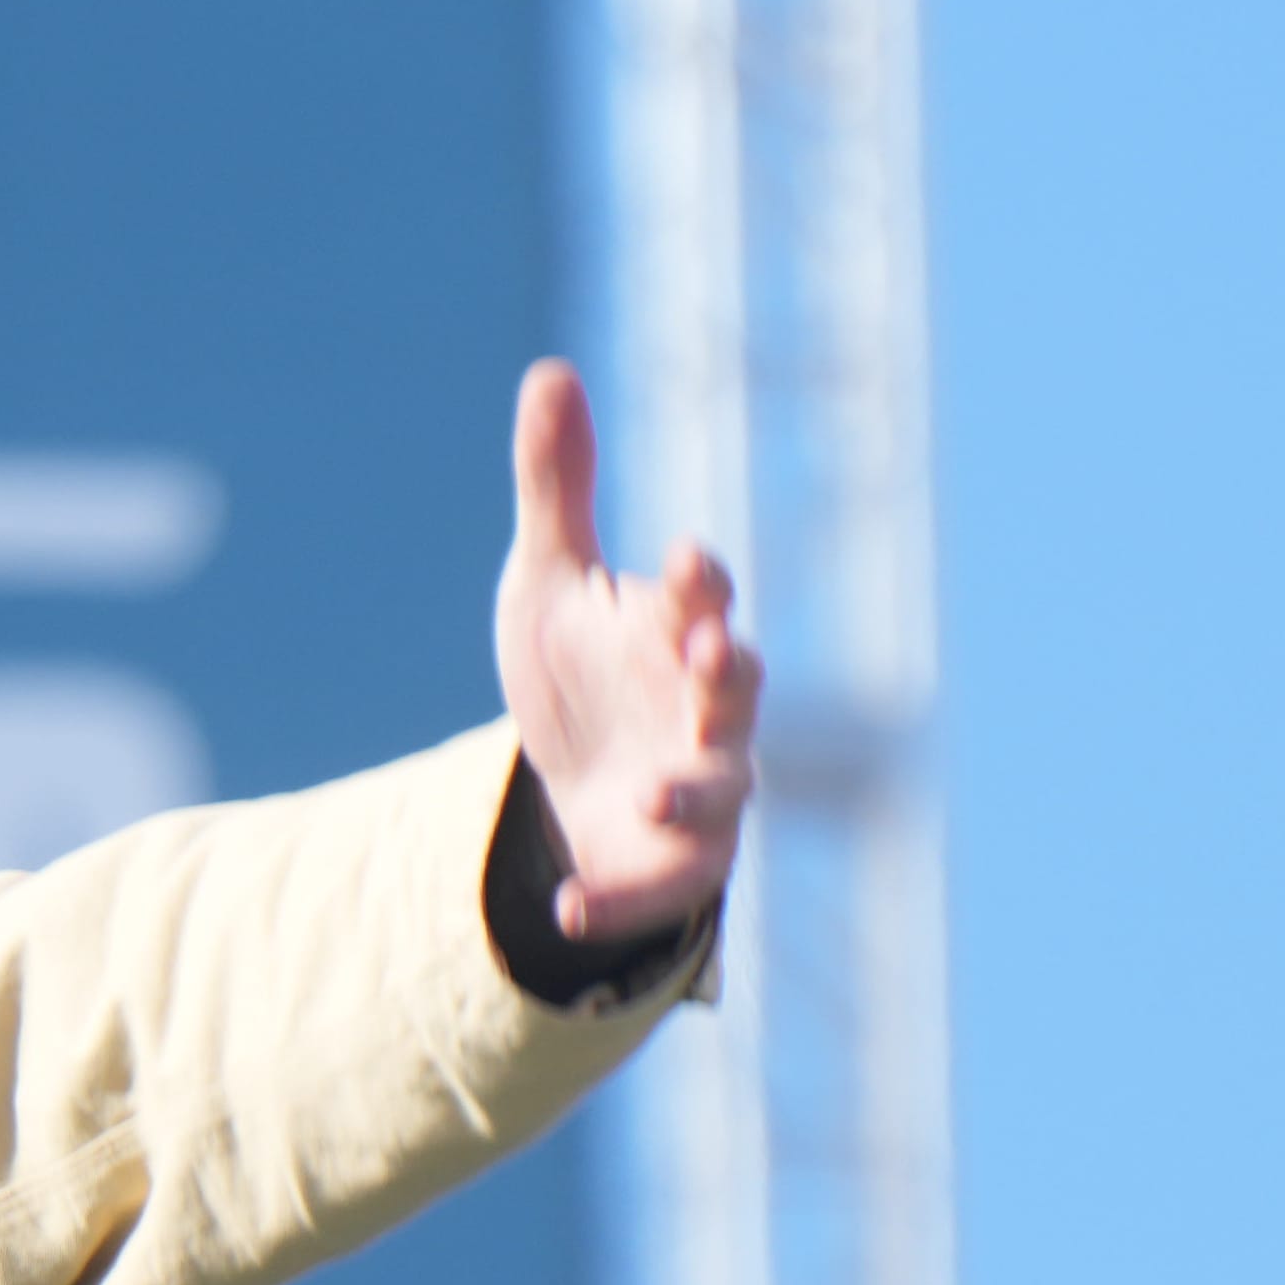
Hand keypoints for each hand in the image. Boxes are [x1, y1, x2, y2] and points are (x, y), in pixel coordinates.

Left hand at [494, 361, 761, 941]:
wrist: (571, 774)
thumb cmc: (580, 666)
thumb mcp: (548, 578)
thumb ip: (555, 486)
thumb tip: (550, 370)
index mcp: (678, 632)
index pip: (700, 598)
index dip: (695, 580)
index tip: (679, 557)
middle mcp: (706, 711)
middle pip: (736, 688)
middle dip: (728, 672)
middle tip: (714, 653)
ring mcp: (701, 789)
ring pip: (723, 791)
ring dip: (697, 792)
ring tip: (660, 794)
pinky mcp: (672, 864)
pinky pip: (654, 888)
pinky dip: (614, 901)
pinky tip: (567, 913)